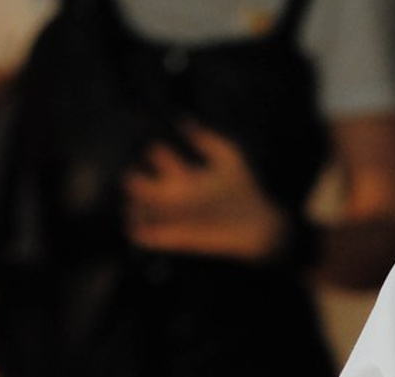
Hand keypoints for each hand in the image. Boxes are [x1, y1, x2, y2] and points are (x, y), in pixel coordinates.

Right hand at [123, 124, 289, 260]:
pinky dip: (140, 231)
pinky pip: (150, 235)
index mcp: (185, 174)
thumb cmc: (246, 190)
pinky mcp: (178, 238)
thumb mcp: (228, 157)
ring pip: (141, 210)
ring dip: (135, 207)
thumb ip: (206, 139)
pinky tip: (140, 227)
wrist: (259, 226)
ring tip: (137, 207)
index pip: (157, 156)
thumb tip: (182, 120)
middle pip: (142, 184)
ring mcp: (176, 217)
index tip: (158, 152)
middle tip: (137, 180)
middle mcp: (176, 195)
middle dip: (135, 180)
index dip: (155, 153)